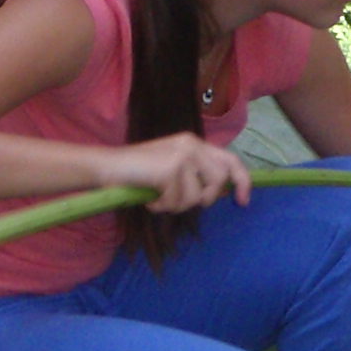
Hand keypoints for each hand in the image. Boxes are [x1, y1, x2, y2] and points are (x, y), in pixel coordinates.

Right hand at [102, 134, 250, 212]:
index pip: (231, 160)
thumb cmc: (139, 173)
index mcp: (194, 143)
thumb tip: (220, 193)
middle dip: (203, 199)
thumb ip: (197, 175)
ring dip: (177, 205)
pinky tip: (149, 198)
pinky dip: (162, 206)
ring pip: (197, 197)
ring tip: (159, 197)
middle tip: (179, 201)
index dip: (242, 182)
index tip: (243, 202)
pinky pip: (177, 201)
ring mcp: (182, 156)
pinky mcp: (170, 169)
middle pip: (219, 182)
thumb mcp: (174, 169)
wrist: (107, 167)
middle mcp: (192, 145)